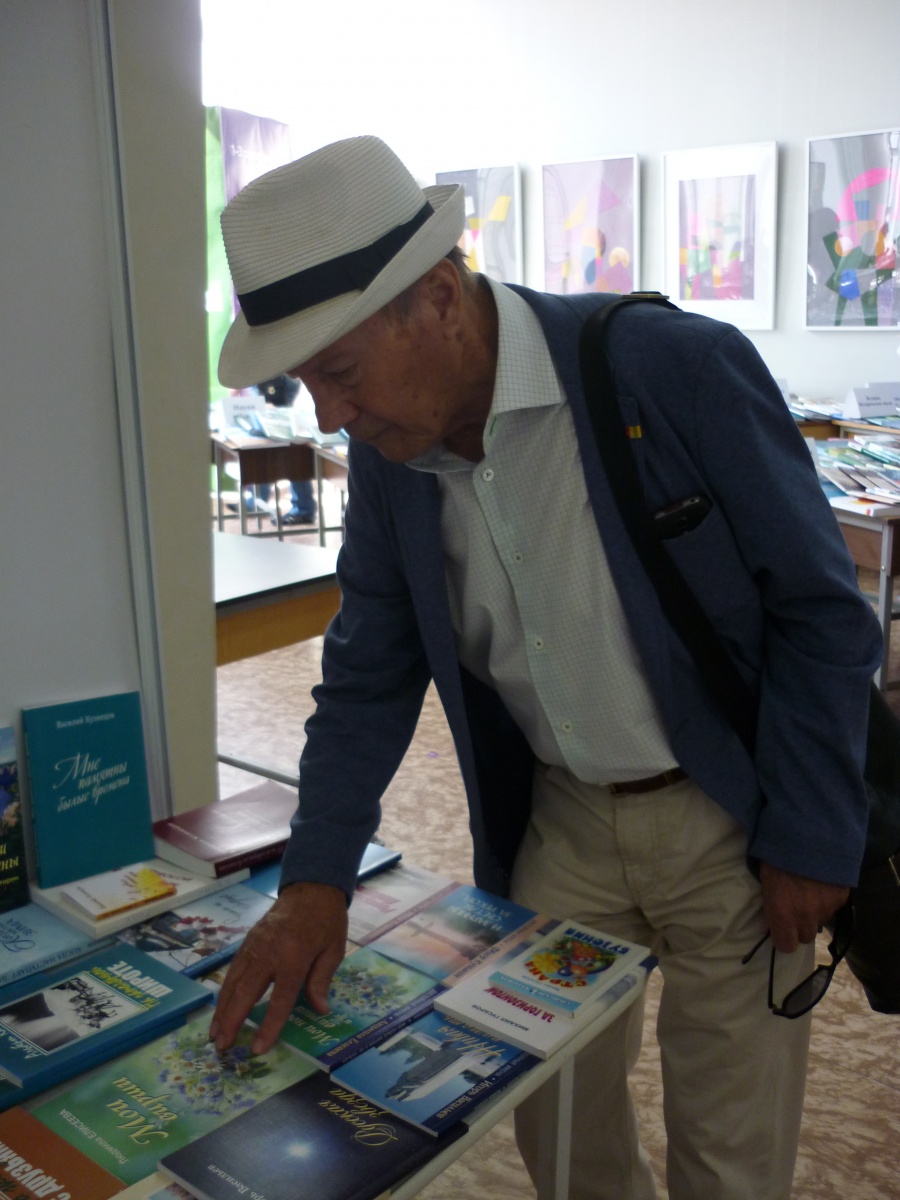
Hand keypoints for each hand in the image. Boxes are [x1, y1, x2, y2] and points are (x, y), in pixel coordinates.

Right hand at [209, 880, 346, 1053]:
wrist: (311, 887)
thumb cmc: (327, 920)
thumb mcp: (335, 950)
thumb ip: (322, 980)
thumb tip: (319, 1010)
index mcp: (295, 956)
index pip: (280, 998)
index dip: (269, 1025)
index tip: (258, 1048)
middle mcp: (269, 951)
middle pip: (246, 991)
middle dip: (232, 1020)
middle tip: (221, 1045)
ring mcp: (255, 945)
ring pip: (233, 981)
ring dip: (221, 1008)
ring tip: (214, 1033)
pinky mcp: (248, 940)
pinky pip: (233, 969)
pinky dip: (224, 990)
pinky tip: (219, 1007)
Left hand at [759, 862, 848, 952]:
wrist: (809, 833)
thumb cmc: (778, 854)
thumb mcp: (766, 880)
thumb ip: (770, 906)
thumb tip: (769, 924)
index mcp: (783, 912)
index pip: (786, 946)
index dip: (783, 938)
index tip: (781, 928)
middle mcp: (806, 916)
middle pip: (805, 937)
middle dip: (799, 926)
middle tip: (795, 908)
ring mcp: (826, 908)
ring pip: (820, 922)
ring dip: (814, 913)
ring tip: (808, 891)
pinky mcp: (841, 898)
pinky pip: (833, 908)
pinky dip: (827, 900)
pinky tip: (821, 883)